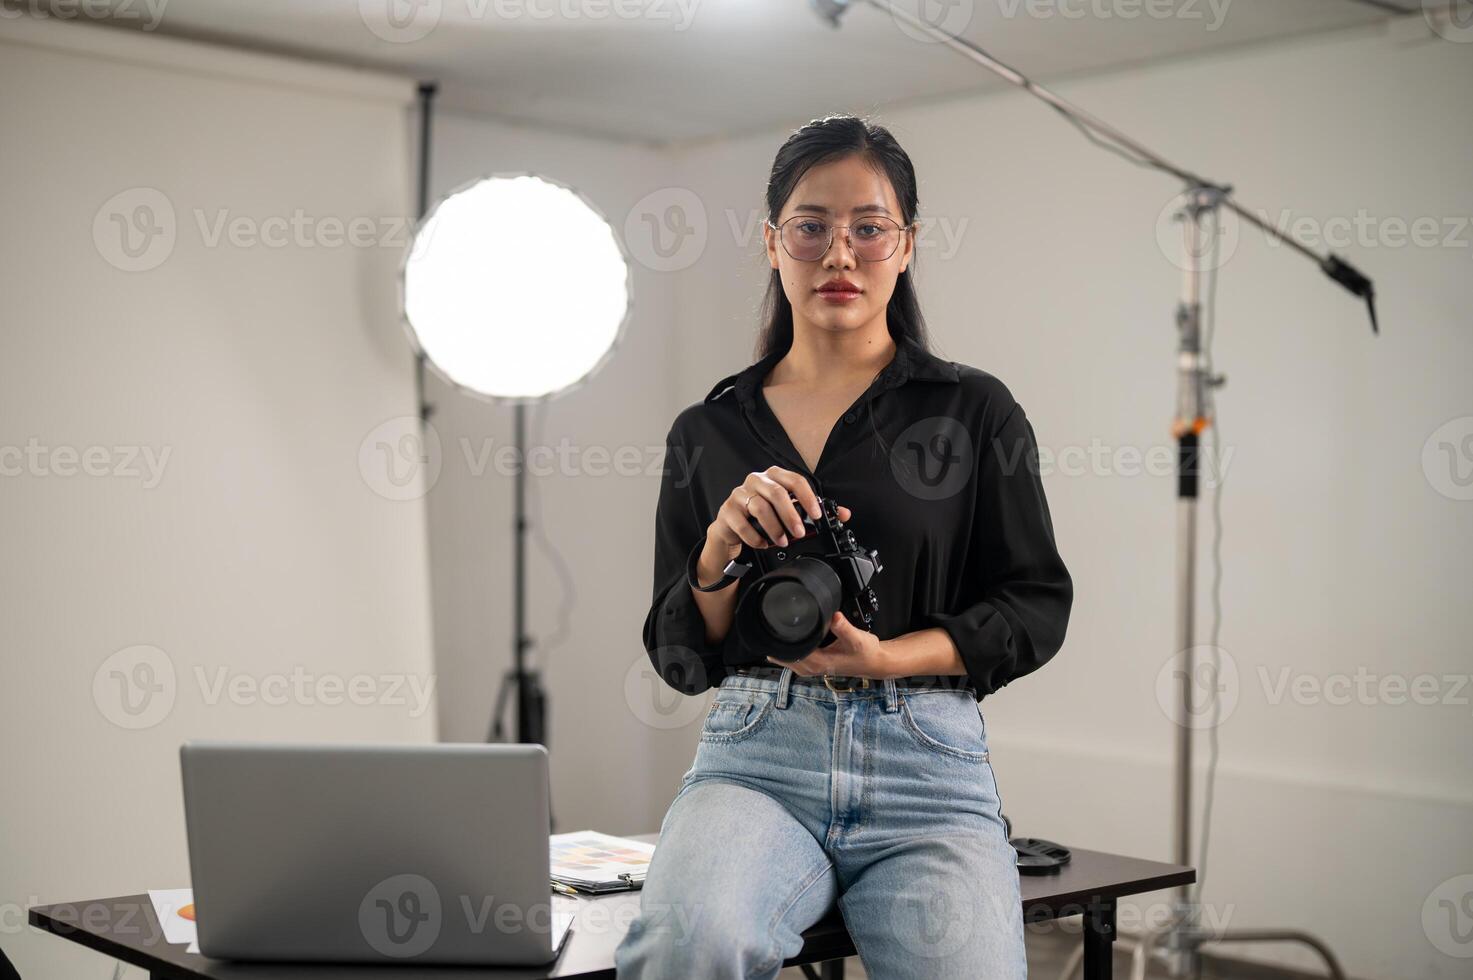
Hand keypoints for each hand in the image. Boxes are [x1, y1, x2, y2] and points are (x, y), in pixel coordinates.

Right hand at [704, 466, 850, 569]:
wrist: (731, 529)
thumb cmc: (762, 516)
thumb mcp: (788, 511)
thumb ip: (814, 511)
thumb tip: (843, 513)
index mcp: (774, 476)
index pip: (794, 479)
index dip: (807, 497)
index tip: (816, 515)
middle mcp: (756, 481)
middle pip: (777, 493)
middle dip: (791, 516)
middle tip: (800, 533)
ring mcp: (739, 494)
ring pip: (760, 507)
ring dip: (775, 528)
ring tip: (783, 541)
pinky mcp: (727, 511)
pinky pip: (742, 524)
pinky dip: (756, 537)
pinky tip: (763, 544)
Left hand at [769, 611, 889, 679]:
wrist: (874, 662)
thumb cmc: (866, 652)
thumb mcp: (857, 638)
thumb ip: (844, 628)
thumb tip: (834, 616)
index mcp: (819, 662)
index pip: (790, 654)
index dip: (780, 642)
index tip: (772, 629)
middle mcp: (813, 668)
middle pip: (784, 658)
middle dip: (776, 645)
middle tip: (768, 627)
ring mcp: (813, 668)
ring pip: (788, 660)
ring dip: (781, 649)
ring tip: (773, 633)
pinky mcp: (815, 665)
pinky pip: (795, 659)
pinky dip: (789, 651)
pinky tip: (788, 641)